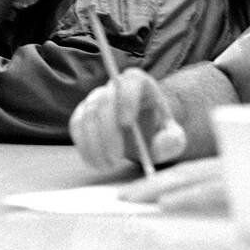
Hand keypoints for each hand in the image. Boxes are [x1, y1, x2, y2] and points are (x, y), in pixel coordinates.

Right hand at [69, 68, 186, 172]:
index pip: (130, 83)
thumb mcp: (173, 136)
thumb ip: (173, 141)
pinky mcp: (82, 113)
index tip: (127, 124)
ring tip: (109, 166)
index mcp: (139, 82)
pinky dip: (84, 146)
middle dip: (108, 132)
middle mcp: (114, 86)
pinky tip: (96, 163)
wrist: (143, 132)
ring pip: (87, 116)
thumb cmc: (158, 130)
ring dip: (95, 144)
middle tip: (115, 159)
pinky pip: (76, 126)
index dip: (127, 100)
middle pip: (104, 102)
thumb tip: (159, 146)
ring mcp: (95, 98)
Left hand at [118, 150, 249, 209]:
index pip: (189, 171)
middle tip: (121, 196)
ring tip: (135, 199)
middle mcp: (232, 165)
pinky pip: (214, 194)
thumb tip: (228, 201)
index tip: (135, 190)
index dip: (160, 178)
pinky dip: (189, 198)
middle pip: (181, 174)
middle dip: (148, 185)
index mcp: (233, 163)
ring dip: (159, 191)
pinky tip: (169, 204)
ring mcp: (242, 174)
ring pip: (191, 181)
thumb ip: (245, 186)